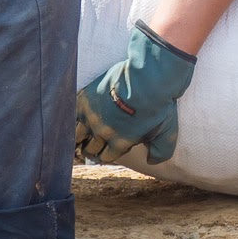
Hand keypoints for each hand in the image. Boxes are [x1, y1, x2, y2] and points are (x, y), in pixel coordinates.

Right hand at [76, 21, 196, 164]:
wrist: (148, 77)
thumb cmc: (159, 104)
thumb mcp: (167, 132)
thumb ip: (161, 150)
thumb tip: (152, 161)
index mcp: (120, 143)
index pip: (105, 157)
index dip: (105, 154)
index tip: (105, 150)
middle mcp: (102, 133)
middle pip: (89, 149)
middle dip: (91, 148)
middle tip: (90, 143)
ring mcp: (91, 117)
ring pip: (76, 135)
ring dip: (77, 136)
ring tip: (79, 133)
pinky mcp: (84, 100)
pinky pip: (70, 115)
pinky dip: (70, 118)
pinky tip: (73, 118)